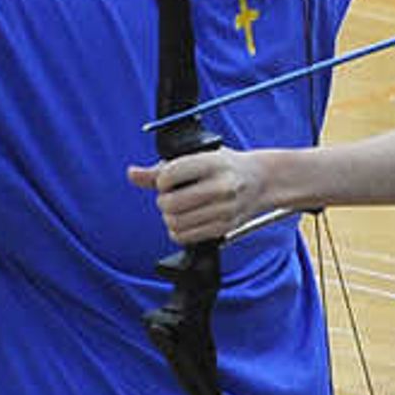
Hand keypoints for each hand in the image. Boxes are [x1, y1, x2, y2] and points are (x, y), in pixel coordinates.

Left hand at [131, 147, 268, 244]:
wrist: (262, 181)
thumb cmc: (224, 166)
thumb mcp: (197, 157)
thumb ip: (162, 169)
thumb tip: (132, 174)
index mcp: (212, 163)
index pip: (169, 174)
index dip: (162, 180)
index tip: (168, 180)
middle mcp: (221, 186)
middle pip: (170, 203)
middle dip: (163, 201)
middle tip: (171, 197)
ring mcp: (225, 209)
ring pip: (175, 223)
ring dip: (169, 217)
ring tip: (177, 209)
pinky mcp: (225, 227)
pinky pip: (185, 237)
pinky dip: (178, 231)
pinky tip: (185, 221)